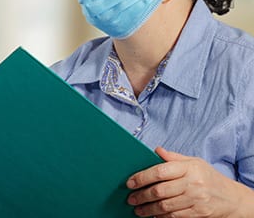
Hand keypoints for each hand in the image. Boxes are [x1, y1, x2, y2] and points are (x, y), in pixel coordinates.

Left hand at [127, 147, 253, 216]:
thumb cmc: (208, 177)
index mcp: (189, 168)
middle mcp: (193, 183)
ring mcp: (196, 199)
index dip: (142, 177)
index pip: (160, 171)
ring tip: (138, 210)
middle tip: (131, 199)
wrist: (231, 198)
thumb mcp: (194, 162)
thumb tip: (156, 150)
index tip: (130, 183)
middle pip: (160, 190)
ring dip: (148, 209)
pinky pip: (174, 216)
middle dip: (141, 196)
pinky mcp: (198, 213)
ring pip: (165, 205)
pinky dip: (161, 216)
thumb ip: (173, 158)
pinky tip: (153, 215)